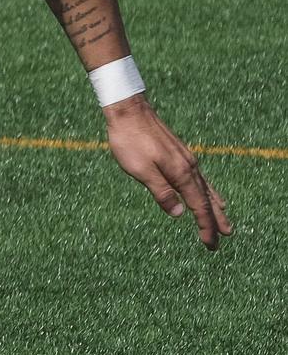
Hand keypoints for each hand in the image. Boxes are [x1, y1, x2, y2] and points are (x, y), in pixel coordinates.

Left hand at [104, 96, 231, 249]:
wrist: (129, 110)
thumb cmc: (130, 140)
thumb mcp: (140, 170)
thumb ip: (161, 191)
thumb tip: (179, 213)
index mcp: (180, 173)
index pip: (198, 206)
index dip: (205, 226)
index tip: (211, 244)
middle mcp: (189, 166)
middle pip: (206, 198)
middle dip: (215, 219)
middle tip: (225, 237)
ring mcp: (186, 158)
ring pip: (205, 187)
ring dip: (214, 205)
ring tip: (224, 217)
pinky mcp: (180, 153)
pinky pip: (199, 177)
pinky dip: (207, 189)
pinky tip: (205, 190)